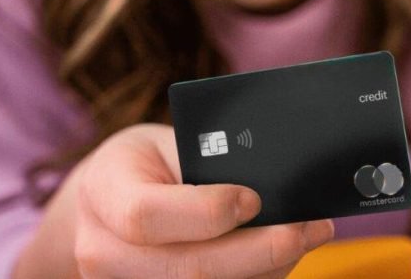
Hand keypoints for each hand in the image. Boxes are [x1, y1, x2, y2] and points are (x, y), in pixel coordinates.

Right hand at [14, 124, 333, 278]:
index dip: (207, 212)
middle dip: (262, 251)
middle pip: (186, 270)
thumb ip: (210, 165)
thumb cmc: (149, 163)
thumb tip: (276, 185)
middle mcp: (101, 250)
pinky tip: (278, 261)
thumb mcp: (169, 143)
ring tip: (304, 240)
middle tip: (309, 228)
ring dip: (267, 271)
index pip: (145, 215)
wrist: (111, 197)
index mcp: (102, 192)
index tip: (254, 200)